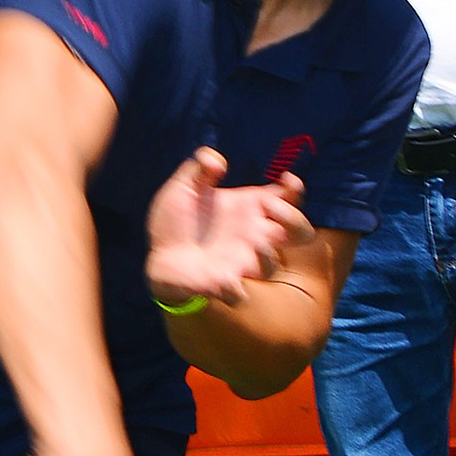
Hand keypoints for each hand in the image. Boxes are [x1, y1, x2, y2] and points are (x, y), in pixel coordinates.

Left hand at [143, 148, 307, 308]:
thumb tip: (217, 161)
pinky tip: (226, 280)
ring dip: (267, 255)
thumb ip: (199, 167)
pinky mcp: (222, 284)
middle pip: (299, 232)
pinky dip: (235, 290)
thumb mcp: (183, 186)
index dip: (295, 189)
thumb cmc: (176, 221)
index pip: (287, 199)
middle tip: (269, 208)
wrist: (156, 256)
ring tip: (254, 245)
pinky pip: (239, 294)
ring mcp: (241, 262)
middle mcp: (252, 237)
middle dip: (293, 219)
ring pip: (273, 265)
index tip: (288, 179)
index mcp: (248, 210)